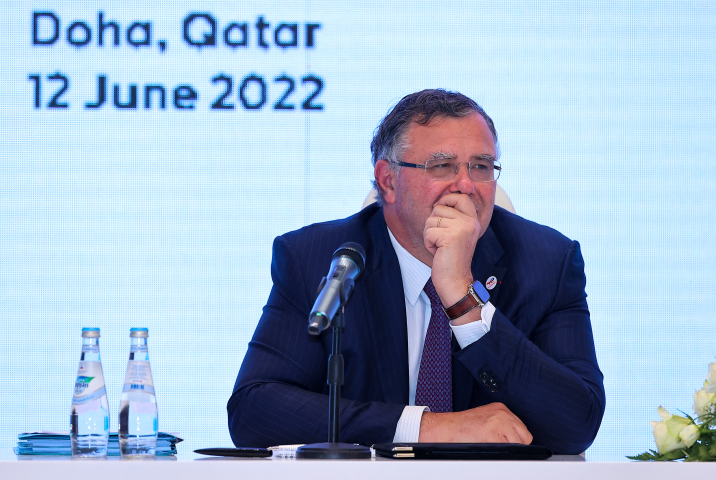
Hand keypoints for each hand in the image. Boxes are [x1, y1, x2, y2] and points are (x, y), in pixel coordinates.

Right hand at [418, 403, 532, 443]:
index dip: (516, 440)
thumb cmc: (462, 427)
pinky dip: (500, 454)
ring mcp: (499, 422)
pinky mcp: (493, 433)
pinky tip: (487, 448)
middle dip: (514, 445)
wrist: (445, 428)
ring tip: (490, 446)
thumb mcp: (486, 419)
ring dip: (507, 450)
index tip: (509, 445)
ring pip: (517, 445)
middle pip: (524, 437)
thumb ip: (502, 426)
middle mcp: (502, 413)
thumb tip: (517, 441)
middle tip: (498, 447)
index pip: (522, 429)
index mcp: (501, 409)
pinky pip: (507, 450)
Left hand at [423, 193, 480, 306]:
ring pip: (430, 220)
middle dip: (433, 223)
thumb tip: (437, 203)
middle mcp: (470, 222)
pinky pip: (428, 232)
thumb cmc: (452, 258)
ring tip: (440, 246)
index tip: (440, 210)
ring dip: (429, 235)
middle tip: (441, 239)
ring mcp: (461, 229)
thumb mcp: (457, 233)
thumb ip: (453, 218)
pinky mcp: (450, 237)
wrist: (455, 280)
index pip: (461, 197)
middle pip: (439, 208)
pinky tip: (438, 252)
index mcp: (473, 220)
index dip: (446, 199)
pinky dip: (428, 243)